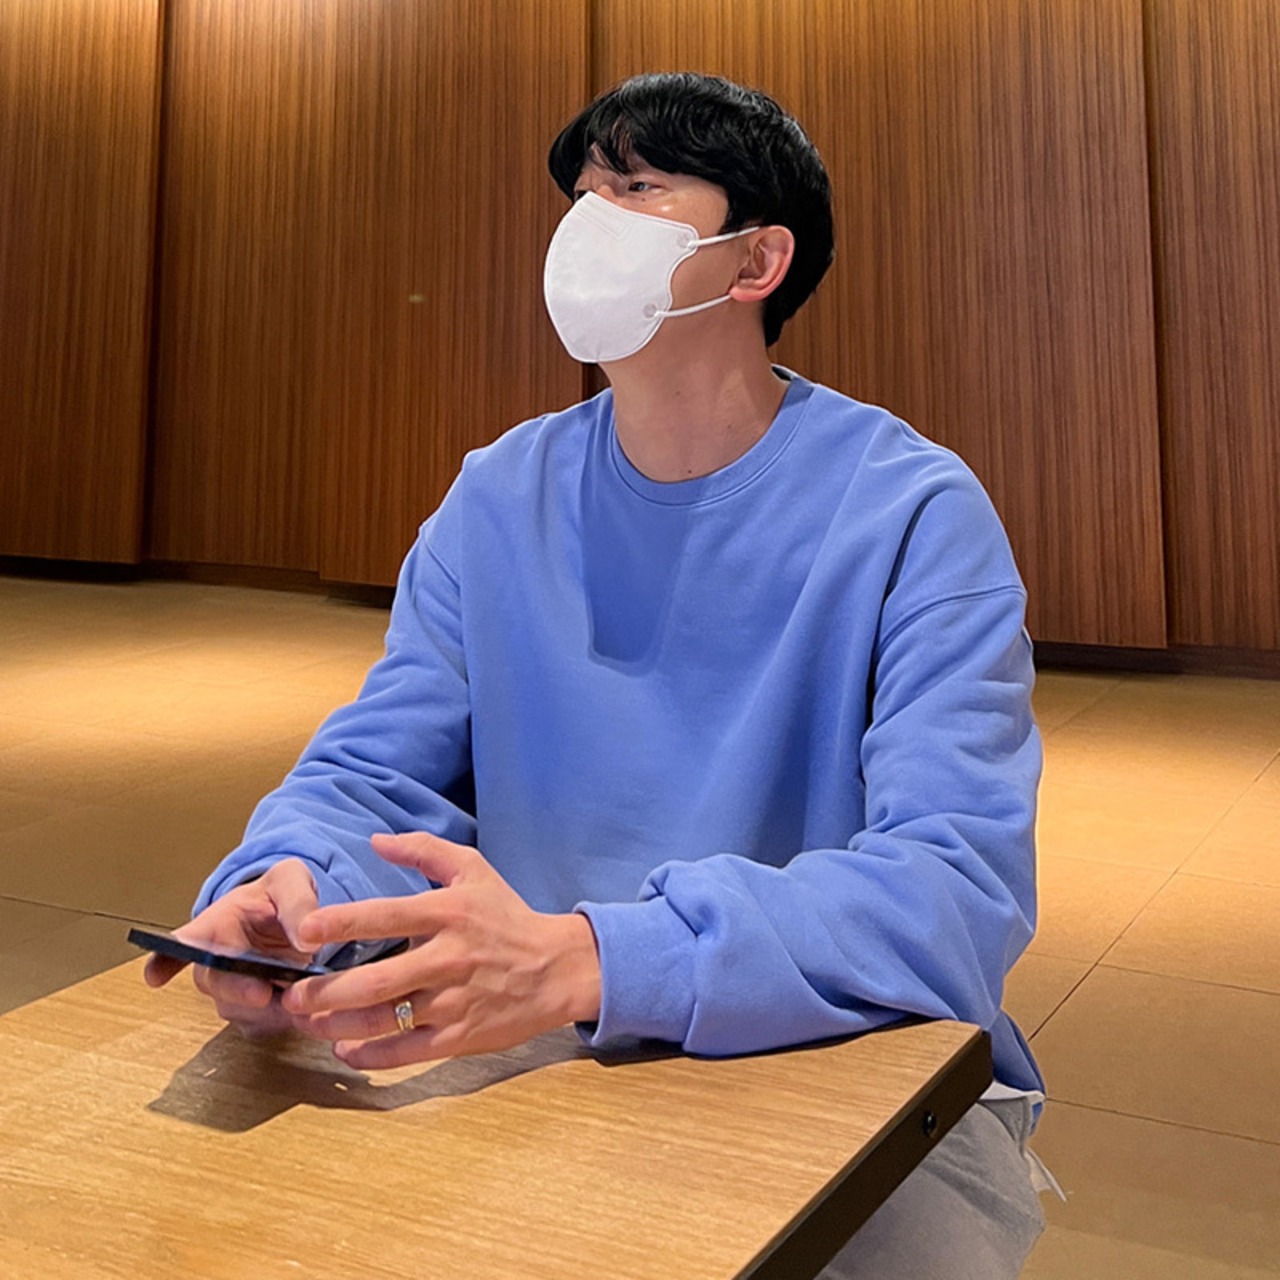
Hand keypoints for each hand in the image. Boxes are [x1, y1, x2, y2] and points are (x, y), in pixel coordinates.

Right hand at [143, 857, 319, 1038]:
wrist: (296, 921)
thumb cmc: (279, 896)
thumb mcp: (291, 880)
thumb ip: (298, 901)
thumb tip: (305, 936)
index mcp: (214, 926)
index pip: (182, 943)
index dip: (164, 960)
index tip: (155, 976)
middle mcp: (215, 963)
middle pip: (214, 983)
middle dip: (236, 990)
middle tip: (261, 993)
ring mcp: (232, 992)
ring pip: (239, 1010)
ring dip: (266, 1009)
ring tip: (297, 998)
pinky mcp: (254, 1014)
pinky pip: (262, 1026)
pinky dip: (284, 1020)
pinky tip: (304, 1009)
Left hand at [281, 832, 601, 1068]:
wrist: (558, 968)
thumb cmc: (507, 917)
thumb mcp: (473, 870)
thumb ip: (424, 850)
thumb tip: (376, 840)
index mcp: (448, 913)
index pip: (387, 917)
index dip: (343, 924)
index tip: (304, 931)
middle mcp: (449, 958)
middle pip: (377, 981)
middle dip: (326, 992)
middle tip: (292, 996)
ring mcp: (456, 1001)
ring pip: (387, 1020)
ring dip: (339, 1026)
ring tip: (307, 1024)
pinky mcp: (463, 1036)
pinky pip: (409, 1052)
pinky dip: (372, 1056)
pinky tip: (345, 1049)